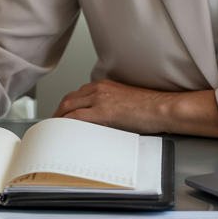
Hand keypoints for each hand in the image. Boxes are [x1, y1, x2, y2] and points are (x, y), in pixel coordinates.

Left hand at [52, 79, 217, 137]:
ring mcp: (100, 99)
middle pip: (69, 99)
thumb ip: (110, 107)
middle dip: (58, 113)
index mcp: (104, 86)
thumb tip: (99, 122)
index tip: (61, 116)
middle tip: (53, 126)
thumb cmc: (151, 108)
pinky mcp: (103, 111)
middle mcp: (99, 89)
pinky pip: (77, 117)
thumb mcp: (125, 102)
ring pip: (69, 107)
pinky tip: (63, 132)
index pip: (77, 95)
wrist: (163, 108)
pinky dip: (66, 124)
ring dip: (59, 119)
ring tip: (55, 132)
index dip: (66, 107)